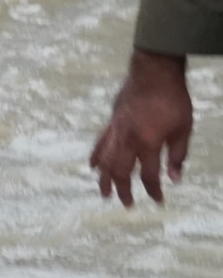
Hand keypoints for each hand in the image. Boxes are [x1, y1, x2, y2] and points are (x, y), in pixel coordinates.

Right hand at [94, 49, 192, 206]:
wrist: (153, 73)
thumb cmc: (173, 100)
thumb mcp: (184, 129)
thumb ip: (178, 155)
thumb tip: (175, 178)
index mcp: (148, 143)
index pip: (149, 175)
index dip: (153, 190)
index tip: (158, 201)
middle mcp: (128, 139)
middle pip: (121, 171)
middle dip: (124, 190)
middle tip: (127, 205)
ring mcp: (116, 130)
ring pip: (105, 160)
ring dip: (104, 179)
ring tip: (104, 193)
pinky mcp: (112, 122)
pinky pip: (100, 143)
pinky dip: (96, 156)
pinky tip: (93, 165)